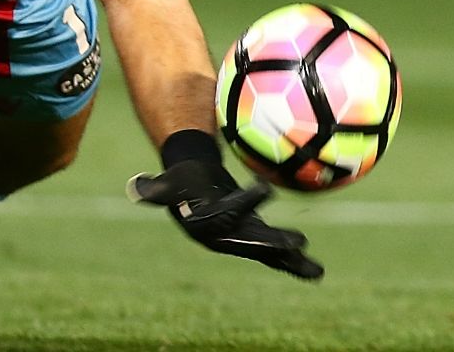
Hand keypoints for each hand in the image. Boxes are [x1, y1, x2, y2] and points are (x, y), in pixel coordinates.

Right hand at [127, 159, 324, 279]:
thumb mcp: (168, 183)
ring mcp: (240, 242)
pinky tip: (314, 272)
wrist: (193, 190)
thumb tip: (136, 187)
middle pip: (252, 240)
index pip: (226, 214)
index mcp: (205, 226)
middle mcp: (224, 240)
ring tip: (316, 270)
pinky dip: (294, 263)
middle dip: (274, 242)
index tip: (265, 187)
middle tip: (297, 242)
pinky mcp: (254, 242)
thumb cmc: (181, 181)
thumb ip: (155, 189)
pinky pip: (275, 254)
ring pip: (268, 252)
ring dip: (291, 260)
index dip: (245, 202)